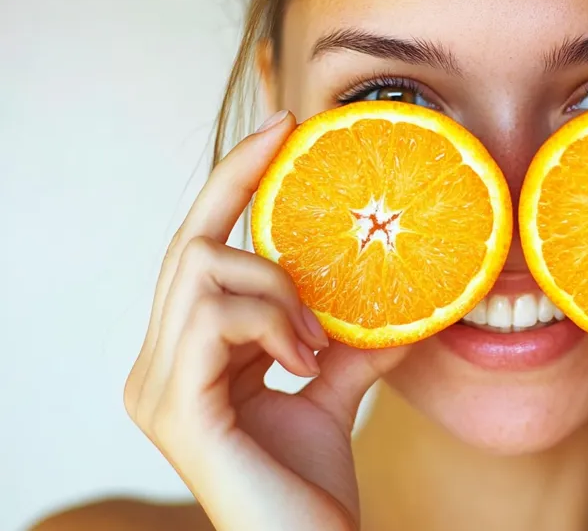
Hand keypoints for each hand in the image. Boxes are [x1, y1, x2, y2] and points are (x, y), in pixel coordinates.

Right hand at [123, 111, 407, 529]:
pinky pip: (214, 318)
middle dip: (239, 180)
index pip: (201, 252)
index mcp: (187, 358)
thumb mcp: (331, 392)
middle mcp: (156, 366)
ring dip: (274, 287)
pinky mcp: (175, 407)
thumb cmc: (308, 487)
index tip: (282, 129)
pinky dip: (271, 323)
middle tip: (291, 137)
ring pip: (201, 270)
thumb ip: (349, 343)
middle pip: (189, 244)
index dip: (232, 184)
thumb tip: (402, 300)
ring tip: (315, 337)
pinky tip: (305, 359)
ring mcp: (155, 387)